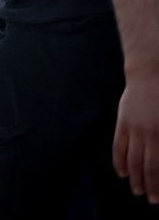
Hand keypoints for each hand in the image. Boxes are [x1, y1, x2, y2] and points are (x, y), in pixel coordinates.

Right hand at [115, 70, 158, 203]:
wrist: (148, 74)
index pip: (157, 166)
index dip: (157, 183)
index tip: (158, 195)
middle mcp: (146, 135)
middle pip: (145, 166)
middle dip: (147, 185)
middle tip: (149, 198)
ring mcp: (132, 129)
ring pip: (131, 159)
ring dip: (132, 177)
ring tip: (135, 189)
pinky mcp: (122, 123)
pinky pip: (118, 145)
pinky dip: (118, 160)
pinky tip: (121, 171)